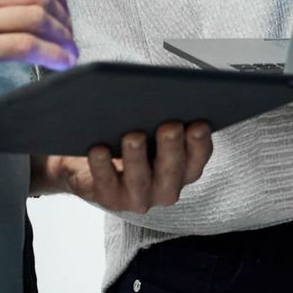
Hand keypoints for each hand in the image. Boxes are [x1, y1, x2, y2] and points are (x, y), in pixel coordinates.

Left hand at [35, 122, 213, 212]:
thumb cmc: (131, 139)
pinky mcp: (109, 198)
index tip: (199, 124)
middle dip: (171, 148)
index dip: (200, 143)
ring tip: (133, 137)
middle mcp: (165, 187)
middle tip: (170, 126)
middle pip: (171, 170)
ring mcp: (137, 197)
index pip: (198, 157)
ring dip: (137, 158)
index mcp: (184, 168)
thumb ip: (163, 114)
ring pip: (139, 180)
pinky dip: (102, 166)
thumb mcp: (152, 127)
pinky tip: (98, 149)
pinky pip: (105, 182)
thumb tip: (163, 94)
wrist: (93, 167)